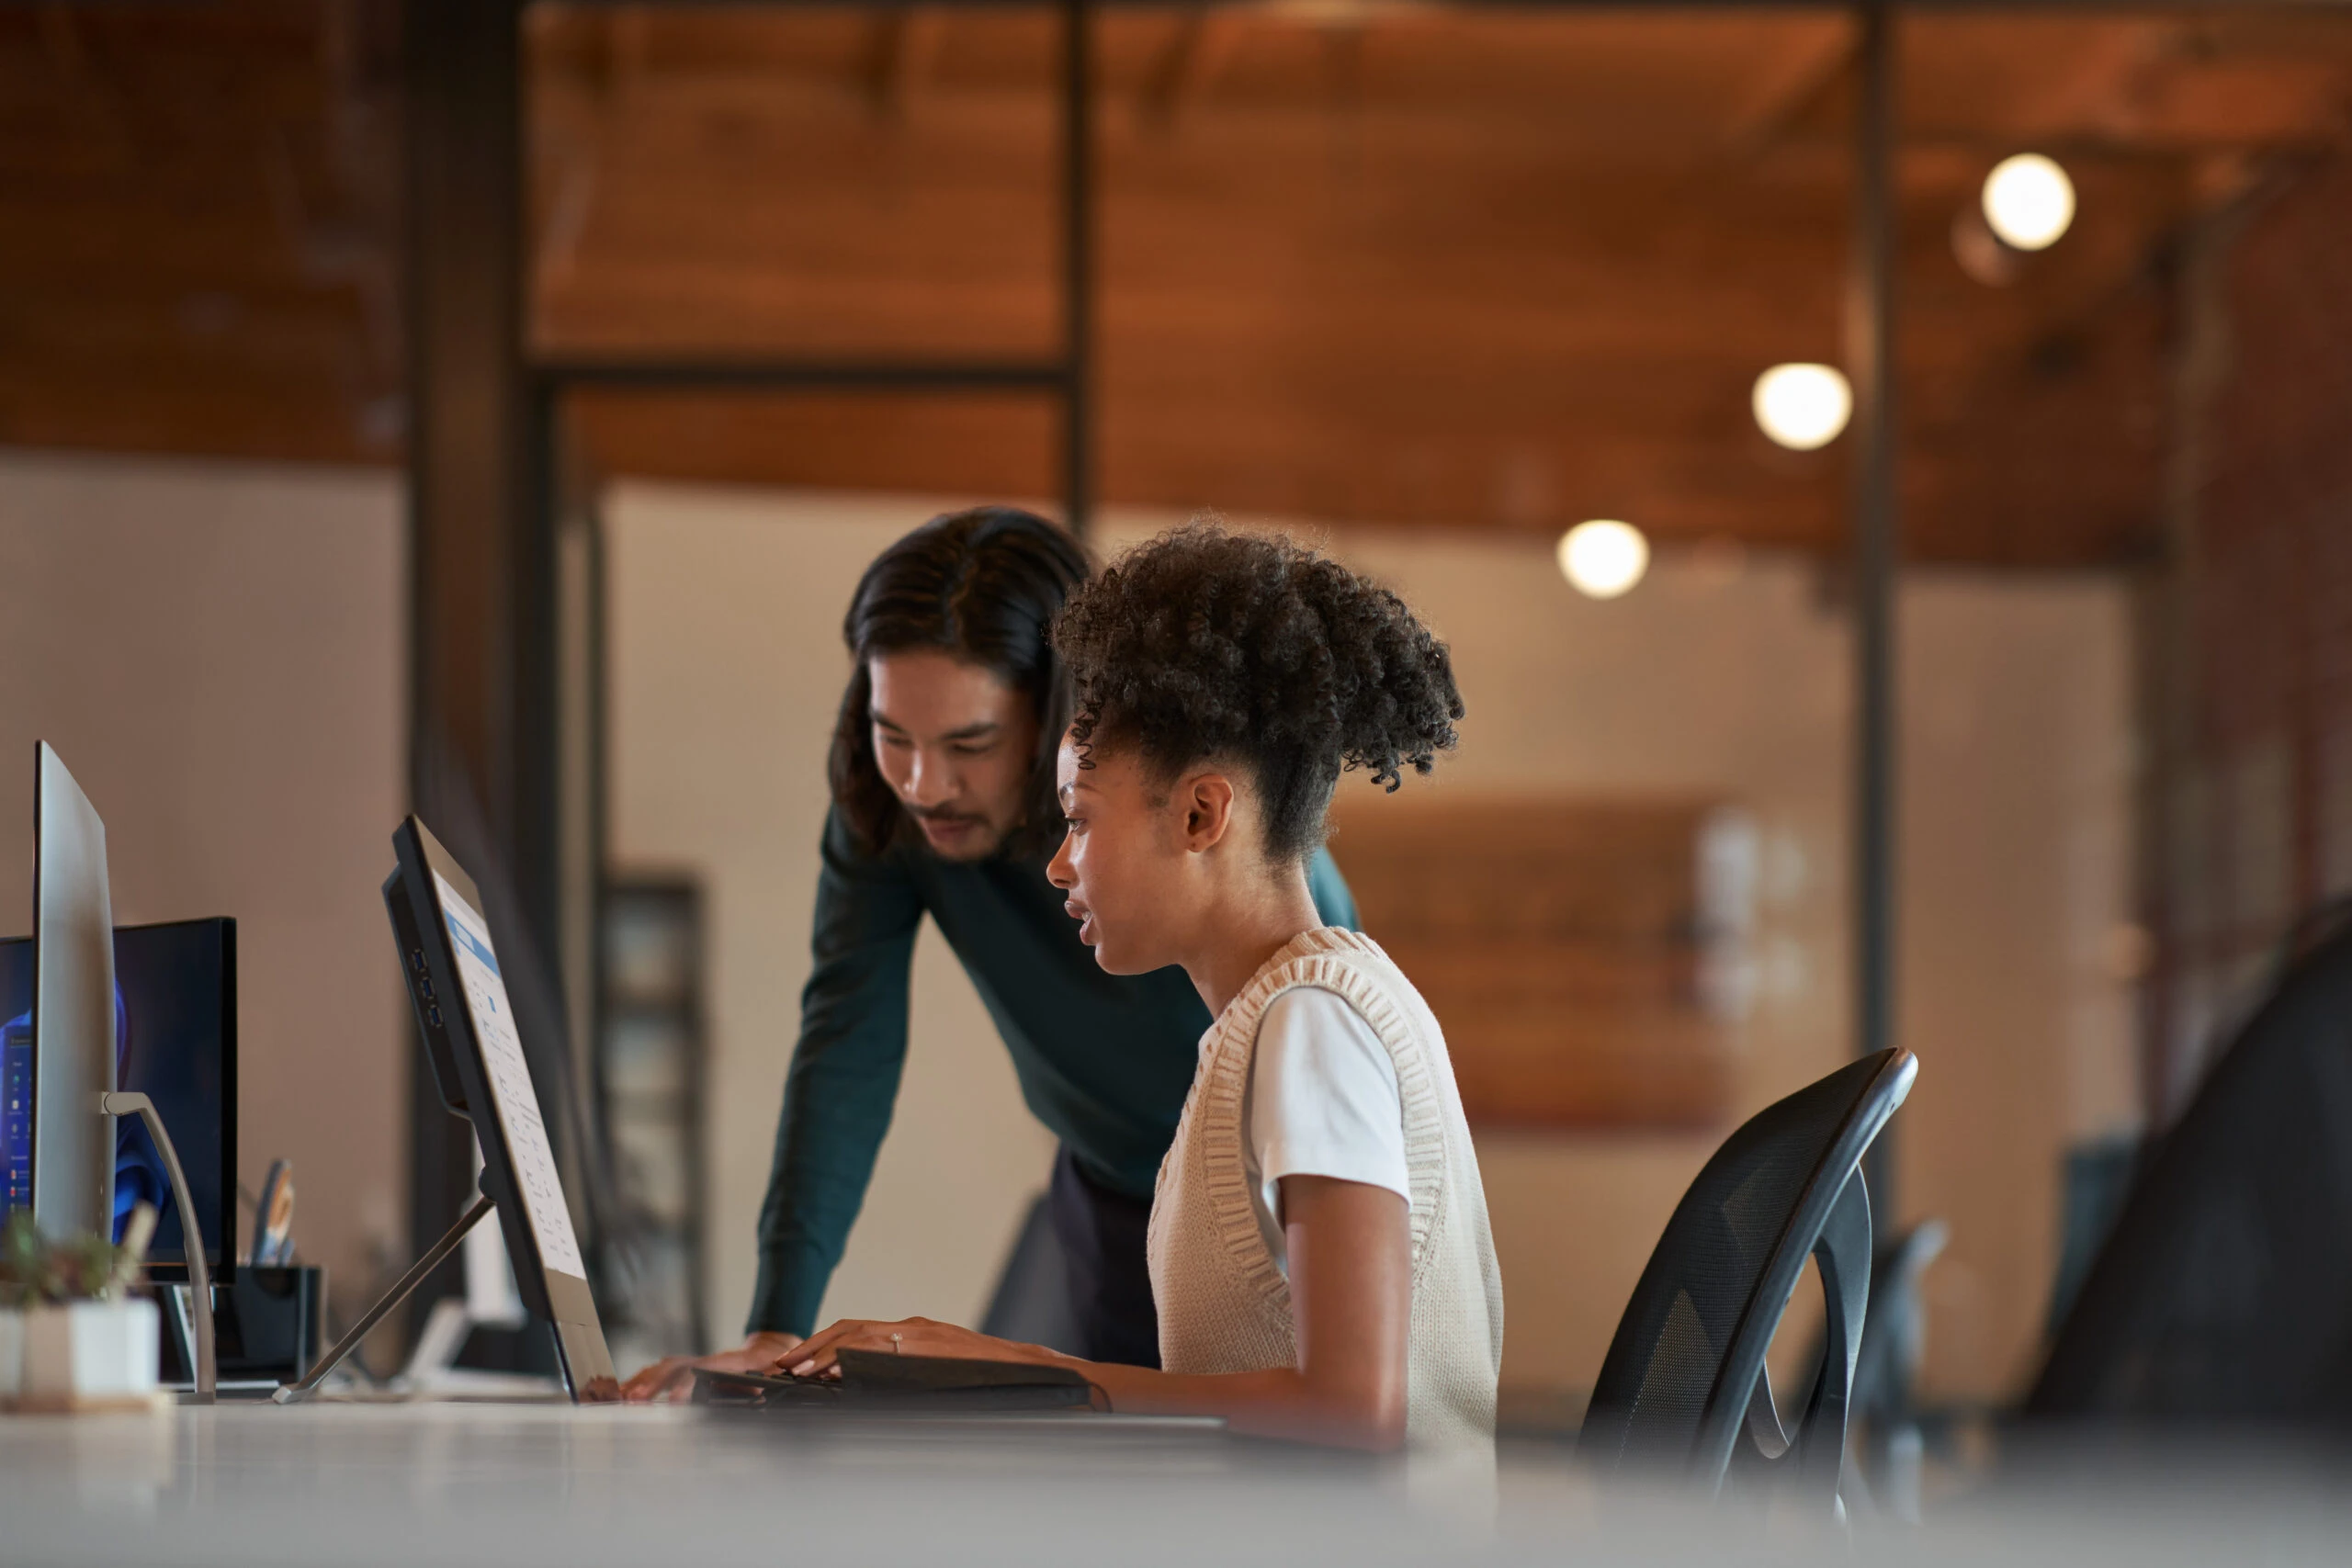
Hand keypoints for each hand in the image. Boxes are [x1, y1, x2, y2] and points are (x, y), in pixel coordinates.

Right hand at [620, 1330, 804, 1403]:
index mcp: (736, 1361)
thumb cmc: (779, 1365)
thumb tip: (761, 1389)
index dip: (687, 1385)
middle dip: (655, 1383)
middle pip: (678, 1366)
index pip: (705, 1369)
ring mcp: (702, 1361)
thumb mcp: (781, 1373)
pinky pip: (667, 1370)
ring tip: (625, 1397)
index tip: (672, 1401)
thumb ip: (770, 1381)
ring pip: (668, 1367)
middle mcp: (713, 1359)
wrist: (775, 1346)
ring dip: (646, 1381)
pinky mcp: (695, 1367)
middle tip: (636, 1400)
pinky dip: (647, 1379)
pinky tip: (629, 1391)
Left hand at [783, 1316, 1060, 1377]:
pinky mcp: (930, 1348)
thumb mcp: (937, 1369)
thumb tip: (860, 1387)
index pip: (856, 1329)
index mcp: (911, 1330)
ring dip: (826, 1354)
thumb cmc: (982, 1376)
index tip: (794, 1362)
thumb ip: (904, 1371)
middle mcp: (912, 1326)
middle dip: (812, 1346)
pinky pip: (886, 1351)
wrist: (1024, 1368)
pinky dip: (857, 1360)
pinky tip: (838, 1374)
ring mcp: (921, 1335)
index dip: (821, 1344)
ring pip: (861, 1336)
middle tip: (783, 1366)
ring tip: (800, 1372)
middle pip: (850, 1327)